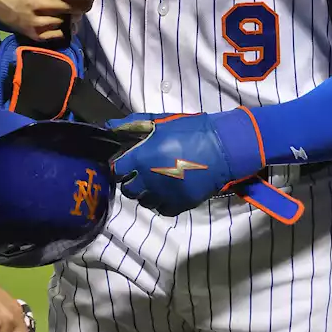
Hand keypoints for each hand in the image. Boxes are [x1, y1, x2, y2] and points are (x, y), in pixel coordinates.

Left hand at [107, 110, 262, 216]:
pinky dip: (161, 203)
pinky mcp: (179, 205)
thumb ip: (133, 125)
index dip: (119, 167)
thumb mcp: (159, 122)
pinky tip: (167, 191)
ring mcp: (164, 195)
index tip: (126, 163)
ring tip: (154, 182)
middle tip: (140, 173)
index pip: (116, 171)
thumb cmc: (189, 131)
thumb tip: (110, 126)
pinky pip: (161, 210)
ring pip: (143, 202)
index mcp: (140, 158)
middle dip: (130, 181)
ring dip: (145, 193)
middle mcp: (148, 180)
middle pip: (127, 190)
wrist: (221, 148)